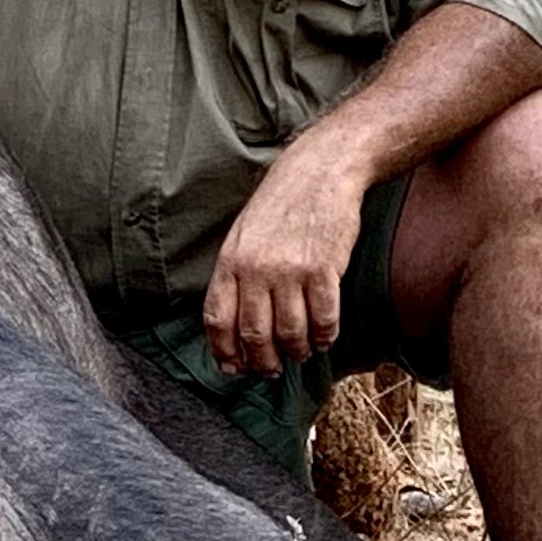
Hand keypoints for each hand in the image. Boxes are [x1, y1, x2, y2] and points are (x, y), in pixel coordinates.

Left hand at [205, 145, 370, 375]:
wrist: (320, 171)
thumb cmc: (280, 206)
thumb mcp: (243, 236)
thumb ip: (236, 277)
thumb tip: (233, 326)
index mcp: (230, 262)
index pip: (218, 320)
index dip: (224, 352)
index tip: (233, 368)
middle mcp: (256, 270)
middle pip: (254, 335)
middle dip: (262, 362)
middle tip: (271, 369)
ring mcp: (290, 271)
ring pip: (290, 334)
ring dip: (296, 352)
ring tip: (300, 353)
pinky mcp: (323, 270)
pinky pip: (323, 320)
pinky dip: (324, 337)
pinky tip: (323, 338)